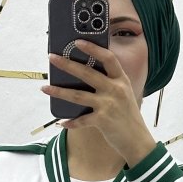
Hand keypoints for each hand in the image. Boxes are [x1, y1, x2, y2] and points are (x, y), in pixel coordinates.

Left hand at [41, 40, 155, 164]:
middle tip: (52, 58)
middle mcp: (115, 90)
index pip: (108, 58)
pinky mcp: (102, 121)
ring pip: (78, 95)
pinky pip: (81, 120)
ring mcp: (108, 105)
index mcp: (121, 80)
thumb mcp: (124, 93)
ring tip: (45, 88)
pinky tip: (62, 121)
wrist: (137, 140)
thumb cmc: (127, 116)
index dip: (93, 48)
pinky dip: (71, 122)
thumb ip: (109, 82)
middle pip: (87, 73)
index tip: (77, 41)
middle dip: (67, 64)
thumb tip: (84, 73)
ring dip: (59, 92)